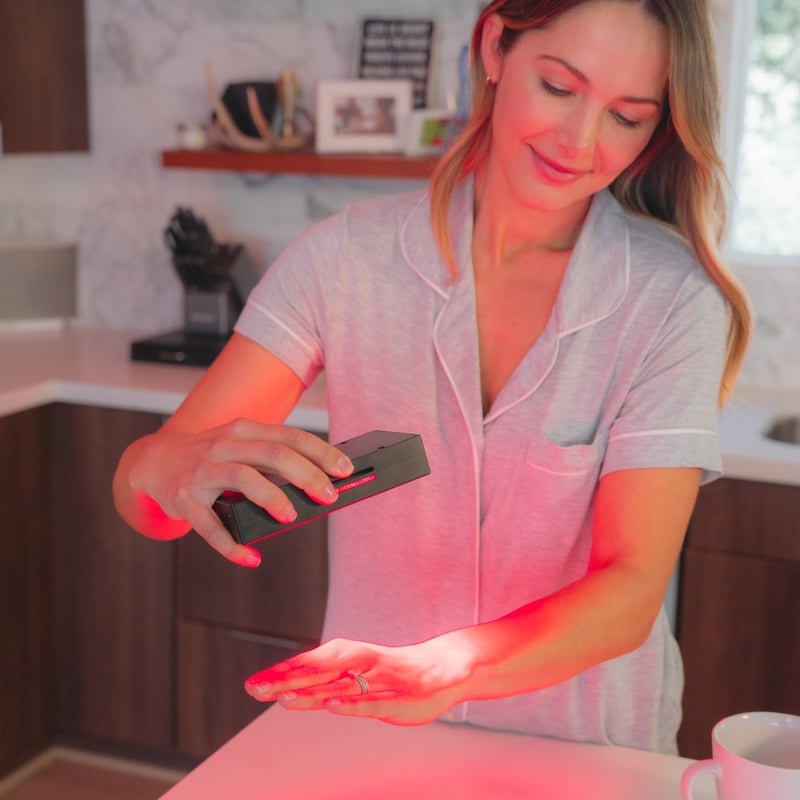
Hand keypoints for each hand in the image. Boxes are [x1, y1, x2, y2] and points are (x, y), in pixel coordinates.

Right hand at [126, 421, 352, 566]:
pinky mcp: (184, 499)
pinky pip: (210, 526)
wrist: (154, 460)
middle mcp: (224, 445)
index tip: (345, 470)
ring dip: (272, 498)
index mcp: (244, 429)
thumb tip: (318, 487)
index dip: (321, 453)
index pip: (290, 437)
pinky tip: (251, 558)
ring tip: (291, 517)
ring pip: (243, 477)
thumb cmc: (212, 456)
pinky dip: (231, 545)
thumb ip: (272, 459)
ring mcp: (202, 471)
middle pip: (273, 454)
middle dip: (307, 475)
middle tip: (329, 496)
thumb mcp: (240, 446)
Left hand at [243, 636, 473, 725]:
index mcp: (353, 654)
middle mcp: (365, 662)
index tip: (254, 682)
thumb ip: (331, 679)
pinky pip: (373, 701)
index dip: (283, 671)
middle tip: (255, 687)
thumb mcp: (363, 672)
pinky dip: (352, 703)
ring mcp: (383, 678)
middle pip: (320, 669)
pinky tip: (330, 706)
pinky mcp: (401, 696)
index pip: (312, 662)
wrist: (447, 666)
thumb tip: (291, 686)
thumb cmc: (398, 671)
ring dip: (312, 690)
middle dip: (287, 678)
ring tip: (282, 697)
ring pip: (342, 683)